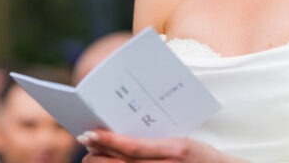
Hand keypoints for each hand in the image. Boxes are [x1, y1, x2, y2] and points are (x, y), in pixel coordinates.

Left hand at [78, 130, 237, 161]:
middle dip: (98, 156)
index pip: (131, 147)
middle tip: (87, 143)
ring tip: (94, 156)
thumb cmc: (202, 156)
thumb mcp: (181, 142)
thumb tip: (124, 133)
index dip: (107, 141)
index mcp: (173, 150)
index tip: (89, 133)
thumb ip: (154, 140)